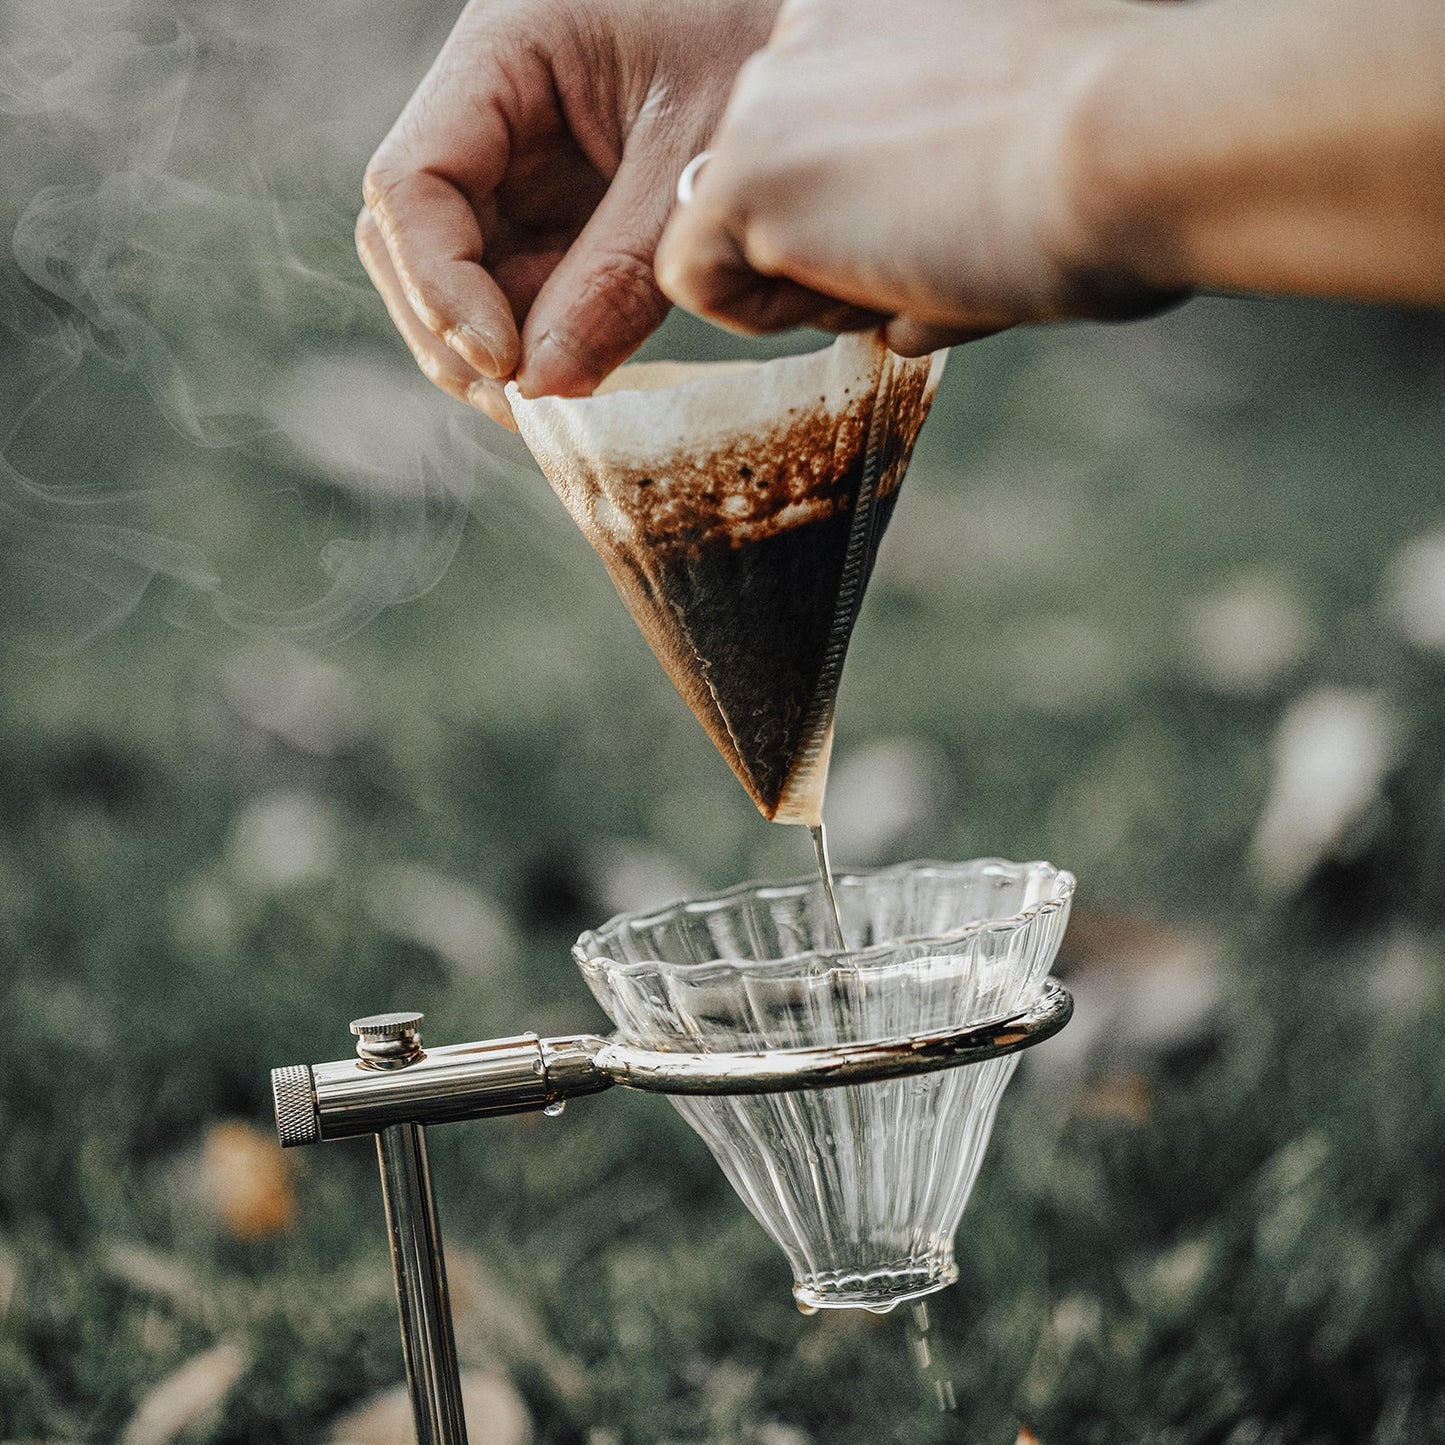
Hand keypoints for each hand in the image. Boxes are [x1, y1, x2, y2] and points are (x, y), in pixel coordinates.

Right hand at [358, 0, 778, 427]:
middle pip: (414, 241)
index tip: (505, 362)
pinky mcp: (565, 218)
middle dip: (454, 332)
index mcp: (506, 55)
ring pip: (463, 281)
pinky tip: (582, 382)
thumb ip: (618, 272)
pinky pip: (525, 294)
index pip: (413, 183)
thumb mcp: (694, 162)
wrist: (832, 51)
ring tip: (558, 405)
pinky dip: (542, 347)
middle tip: (526, 404)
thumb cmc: (765, 45)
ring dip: (496, 353)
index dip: (440, 284)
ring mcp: (525, 171)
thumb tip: (544, 385)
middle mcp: (495, 115)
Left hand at [657, 0, 1444, 345]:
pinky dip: (770, 314)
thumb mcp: (1021, 142)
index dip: (883, 212)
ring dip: (827, 285)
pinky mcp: (738, 179)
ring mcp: (765, 101)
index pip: (830, 144)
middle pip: (782, 194)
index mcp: (873, 12)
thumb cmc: (1126, 152)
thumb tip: (899, 305)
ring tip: (931, 257)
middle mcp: (805, 32)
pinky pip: (698, 284)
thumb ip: (938, 190)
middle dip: (849, 252)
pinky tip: (870, 281)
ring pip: (744, 239)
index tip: (961, 214)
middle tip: (951, 246)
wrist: (1137, 140)